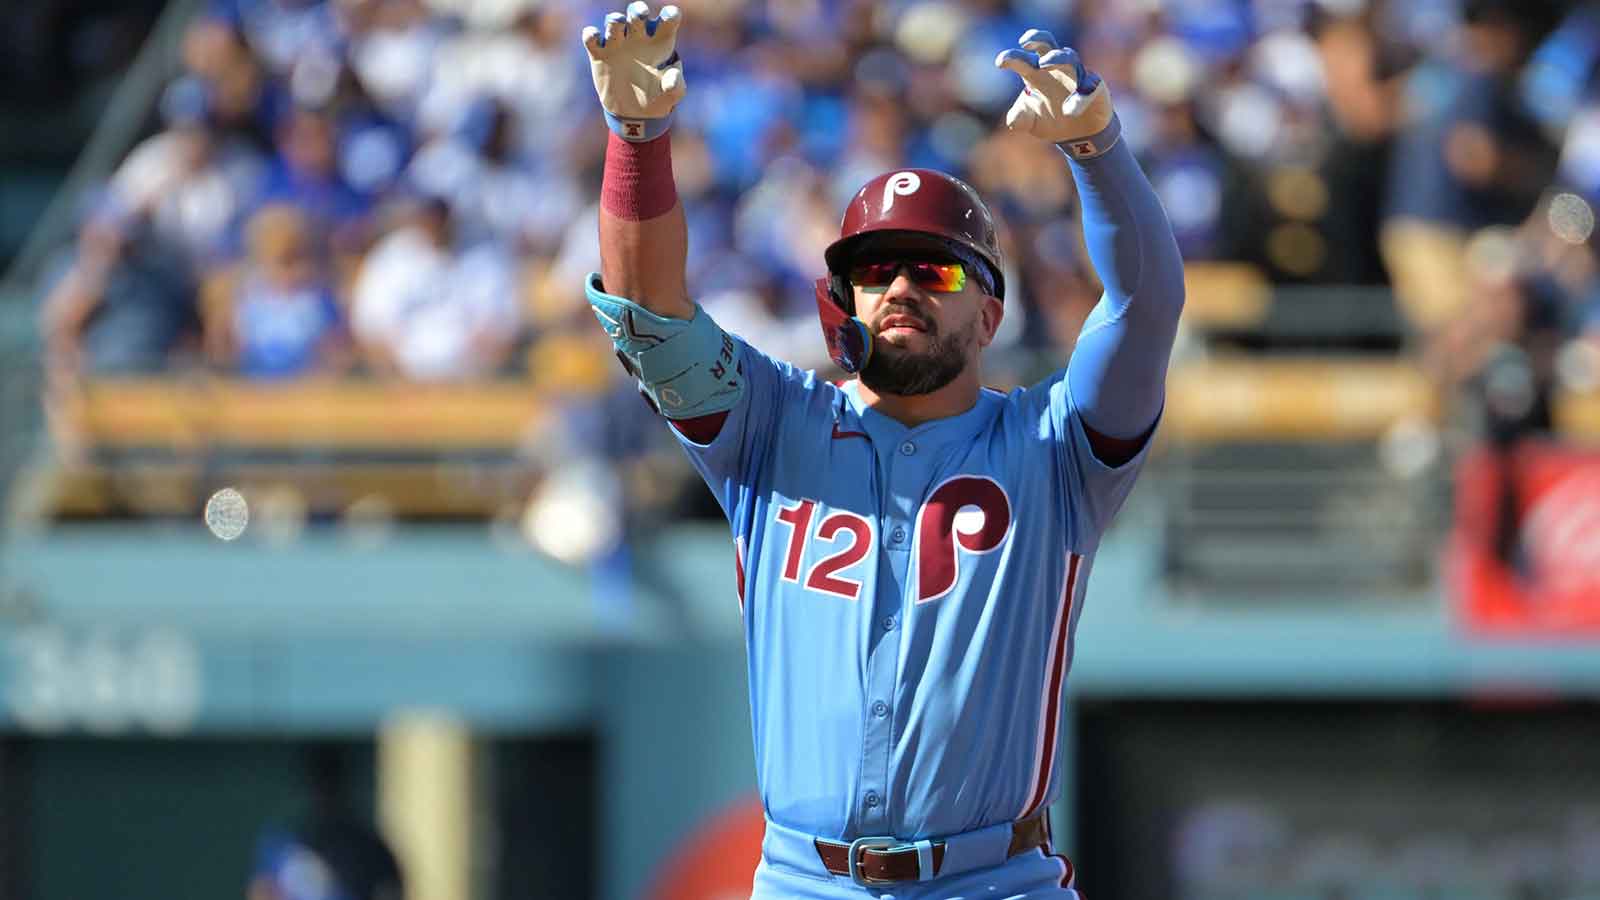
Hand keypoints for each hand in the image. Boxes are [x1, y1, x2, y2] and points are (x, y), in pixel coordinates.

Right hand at [581, 2, 684, 141]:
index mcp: (660, 42)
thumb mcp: (671, 96)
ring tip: (618, 24)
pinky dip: (591, 34)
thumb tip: (671, 76)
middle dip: (638, 10)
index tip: (670, 17)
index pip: (668, 20)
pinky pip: (592, 37)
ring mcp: (618, 44)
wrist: (633, 114)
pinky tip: (594, 38)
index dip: (670, 14)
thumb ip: (675, 86)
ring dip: (615, 19)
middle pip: (638, 13)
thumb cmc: (657, 99)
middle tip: (640, 16)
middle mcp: (638, 38)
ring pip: (614, 20)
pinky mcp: (600, 54)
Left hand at [995, 30, 1117, 156]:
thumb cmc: (1052, 120)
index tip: (1000, 62)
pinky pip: (1088, 87)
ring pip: (1069, 58)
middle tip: (1025, 42)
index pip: (1024, 59)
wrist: (1080, 135)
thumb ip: (1019, 119)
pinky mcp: (1094, 87)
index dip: (1012, 58)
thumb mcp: (1031, 122)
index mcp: (1037, 74)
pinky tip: (1069, 111)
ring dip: (1056, 58)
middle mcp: (1056, 69)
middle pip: (1047, 45)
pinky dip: (1079, 98)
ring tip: (1043, 63)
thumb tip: (1012, 120)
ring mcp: (1076, 76)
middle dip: (1036, 39)